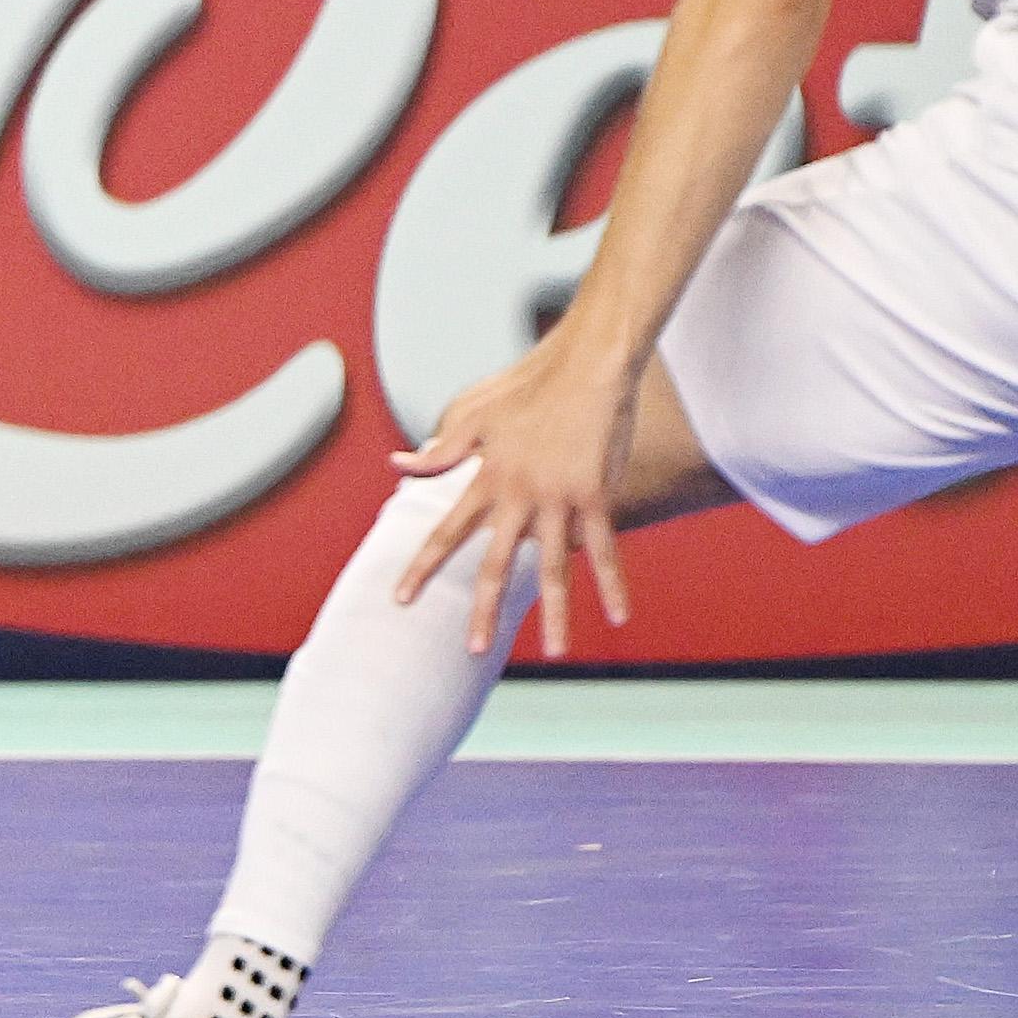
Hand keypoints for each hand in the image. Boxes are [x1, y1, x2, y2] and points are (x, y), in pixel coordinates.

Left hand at [387, 340, 637, 658]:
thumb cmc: (527, 383)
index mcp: (486, 478)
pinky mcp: (597, 495)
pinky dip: (612, 583)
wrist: (586, 364)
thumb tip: (400, 465)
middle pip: (497, 564)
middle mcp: (520, 496)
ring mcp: (560, 499)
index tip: (401, 599)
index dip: (422, 568)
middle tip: (474, 650)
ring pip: (554, 569)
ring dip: (554, 615)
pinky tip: (618, 616)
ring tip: (554, 653)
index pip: (446, 532)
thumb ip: (439, 449)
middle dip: (484, 610)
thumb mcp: (471, 410)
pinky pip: (604, 549)